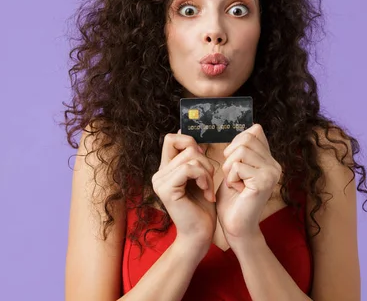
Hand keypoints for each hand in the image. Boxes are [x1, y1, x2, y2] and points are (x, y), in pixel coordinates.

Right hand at [152, 131, 216, 254]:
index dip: (190, 142)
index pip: (171, 139)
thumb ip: (192, 158)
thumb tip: (182, 131)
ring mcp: (160, 181)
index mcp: (165, 170)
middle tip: (208, 179)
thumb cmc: (202, 208)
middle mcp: (159, 174)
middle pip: (186, 145)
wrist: (200, 235)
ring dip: (207, 172)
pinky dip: (204, 178)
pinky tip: (206, 192)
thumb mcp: (199, 177)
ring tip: (208, 189)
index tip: (202, 161)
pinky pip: (189, 169)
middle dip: (205, 160)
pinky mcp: (166, 189)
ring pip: (191, 157)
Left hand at [215, 124, 281, 246]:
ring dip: (229, 168)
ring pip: (240, 151)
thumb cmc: (232, 200)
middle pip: (246, 139)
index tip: (234, 162)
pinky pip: (237, 166)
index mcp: (270, 160)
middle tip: (233, 175)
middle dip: (230, 156)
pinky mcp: (264, 182)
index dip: (237, 142)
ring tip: (235, 183)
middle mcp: (275, 165)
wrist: (236, 227)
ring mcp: (272, 173)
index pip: (254, 131)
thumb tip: (255, 126)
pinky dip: (231, 178)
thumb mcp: (236, 168)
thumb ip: (244, 150)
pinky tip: (238, 190)